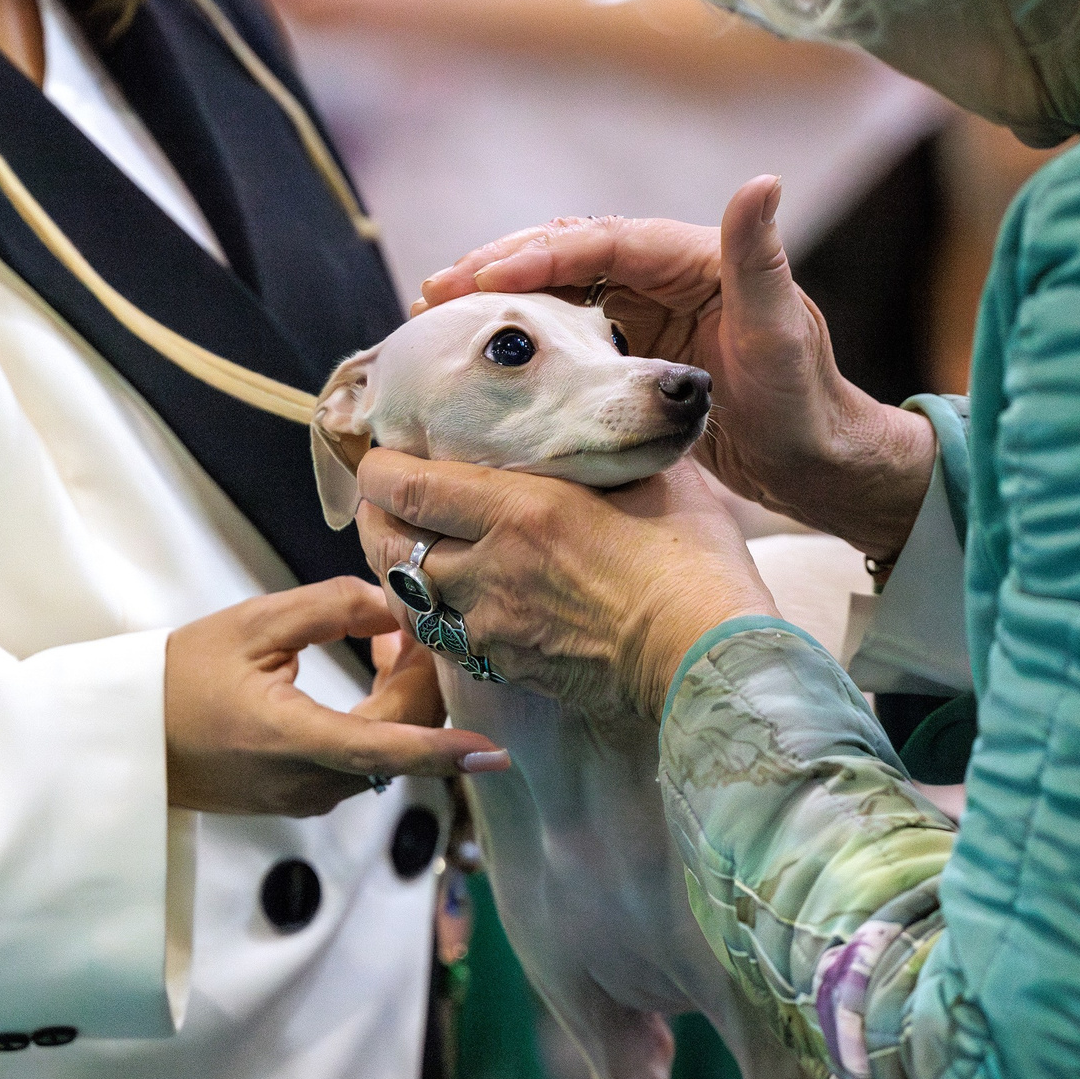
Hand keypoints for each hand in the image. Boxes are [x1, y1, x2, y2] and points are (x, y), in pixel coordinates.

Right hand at [164, 579, 507, 815]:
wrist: (128, 739)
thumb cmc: (181, 676)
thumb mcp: (253, 624)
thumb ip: (330, 608)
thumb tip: (393, 607)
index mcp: (294, 740)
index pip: (388, 749)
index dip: (445, 750)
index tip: (493, 752)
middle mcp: (310, 782)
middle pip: (401, 737)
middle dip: (422, 680)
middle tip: (411, 622)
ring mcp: (308, 797)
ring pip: (386, 749)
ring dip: (401, 697)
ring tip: (384, 638)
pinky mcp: (303, 798)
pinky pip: (363, 759)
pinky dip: (380, 718)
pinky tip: (365, 674)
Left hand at [355, 456, 773, 722]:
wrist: (705, 656)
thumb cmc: (693, 561)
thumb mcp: (658, 478)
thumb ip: (621, 445)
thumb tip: (626, 411)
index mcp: (518, 509)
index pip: (409, 486)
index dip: (378, 469)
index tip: (379, 454)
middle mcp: (490, 567)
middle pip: (389, 546)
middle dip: (374, 520)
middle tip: (381, 502)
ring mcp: (494, 625)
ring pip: (407, 601)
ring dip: (396, 573)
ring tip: (404, 551)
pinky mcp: (509, 667)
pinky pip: (445, 642)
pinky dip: (432, 618)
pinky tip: (448, 604)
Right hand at [416, 177, 934, 559]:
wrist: (817, 464)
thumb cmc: (806, 404)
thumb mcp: (780, 332)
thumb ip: (760, 258)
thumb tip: (762, 181)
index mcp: (696, 259)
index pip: (605, 242)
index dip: (542, 254)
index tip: (487, 276)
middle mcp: (666, 275)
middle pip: (570, 253)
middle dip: (502, 264)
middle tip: (439, 286)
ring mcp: (647, 312)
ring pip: (559, 287)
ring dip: (501, 292)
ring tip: (439, 305)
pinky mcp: (634, 351)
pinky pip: (565, 328)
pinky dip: (521, 329)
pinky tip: (483, 344)